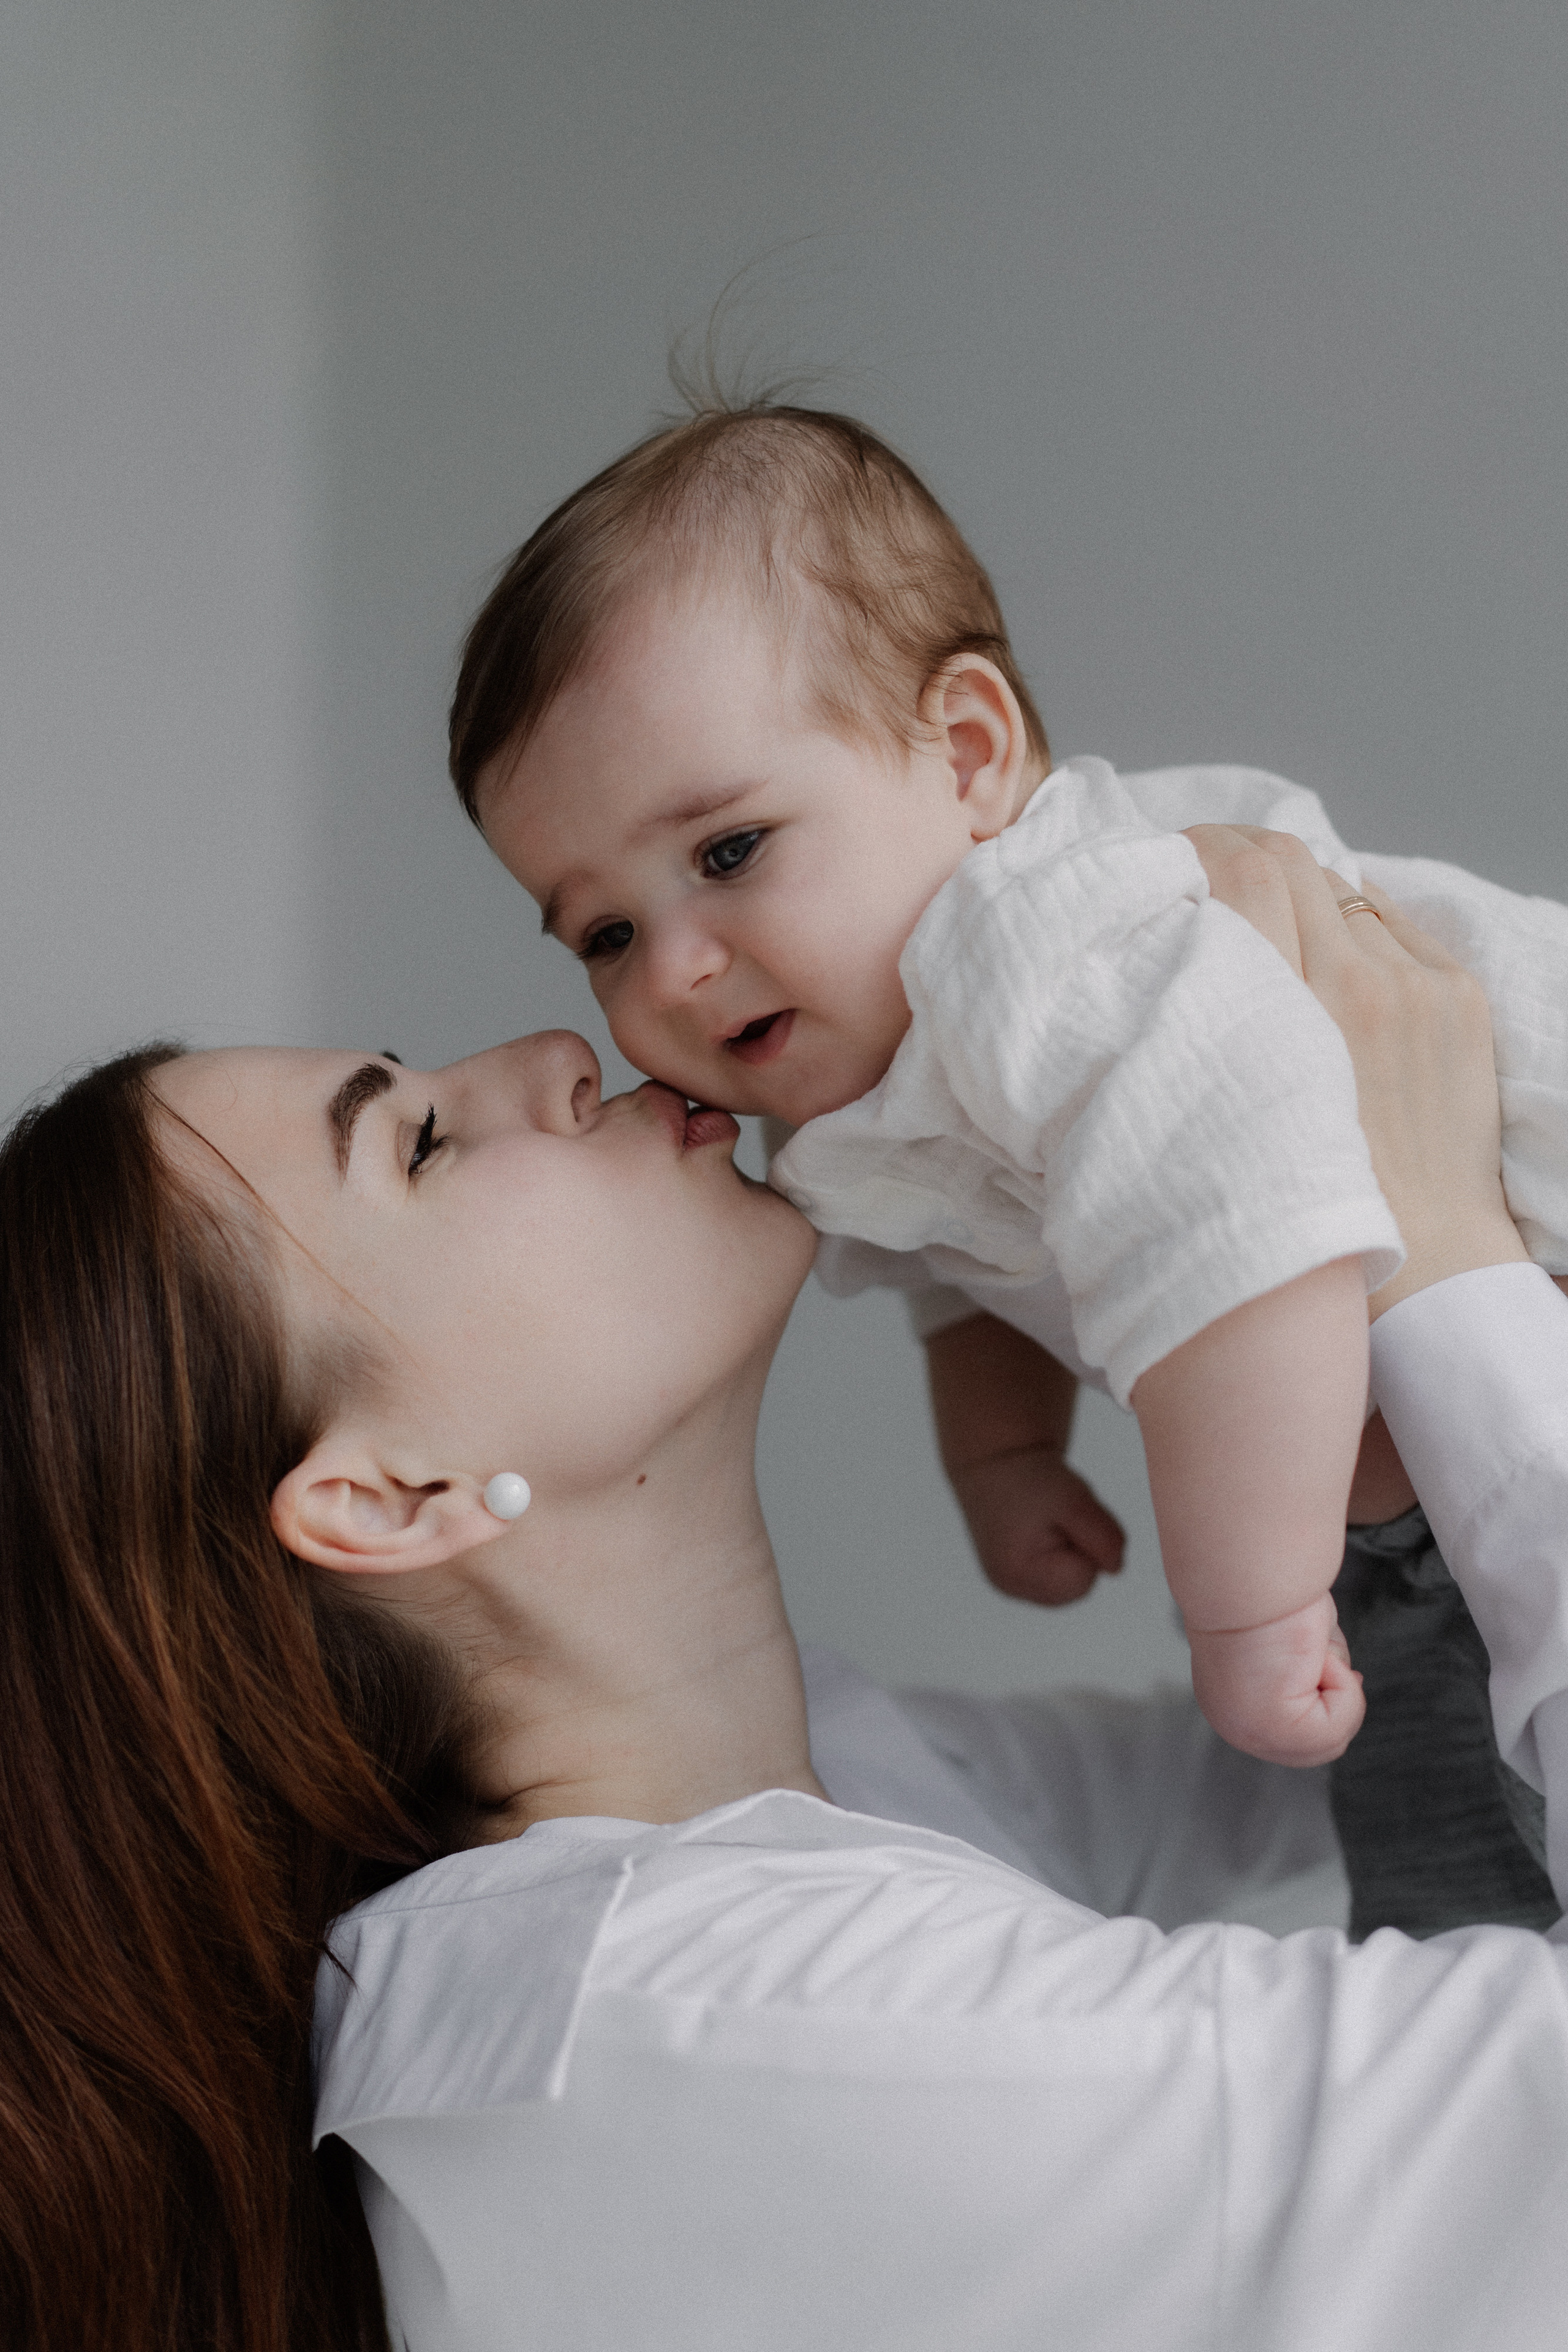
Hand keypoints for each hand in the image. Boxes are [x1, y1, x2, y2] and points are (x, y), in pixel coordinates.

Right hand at [948, 1445, 1124, 1606]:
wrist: (995, 1462)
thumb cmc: (1033, 1478)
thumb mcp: (1075, 1499)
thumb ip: (1104, 1537)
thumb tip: (1116, 1569)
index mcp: (1018, 1572)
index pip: (1085, 1577)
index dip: (1084, 1541)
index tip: (1058, 1515)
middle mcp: (1011, 1587)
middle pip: (1081, 1585)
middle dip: (1080, 1548)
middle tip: (1053, 1516)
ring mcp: (1013, 1586)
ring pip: (1073, 1582)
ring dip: (1072, 1549)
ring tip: (1046, 1520)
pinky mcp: (1018, 1579)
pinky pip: (1060, 1577)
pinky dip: (1061, 1553)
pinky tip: (1041, 1531)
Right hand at [1184, 824, 1527, 1313]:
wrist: (1423, 1257)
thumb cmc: (1302, 1200)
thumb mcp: (1230, 1106)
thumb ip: (1211, 1015)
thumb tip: (1187, 931)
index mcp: (1292, 1015)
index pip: (1245, 872)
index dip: (1203, 848)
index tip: (1174, 861)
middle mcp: (1361, 985)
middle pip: (1291, 860)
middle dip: (1242, 851)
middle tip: (1207, 871)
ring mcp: (1420, 987)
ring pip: (1341, 891)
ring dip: (1299, 896)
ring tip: (1270, 932)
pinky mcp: (1459, 996)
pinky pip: (1394, 922)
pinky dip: (1355, 924)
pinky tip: (1332, 959)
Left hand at [1188, 1593, 1365, 1766]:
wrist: (1247, 1567)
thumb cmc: (1268, 1586)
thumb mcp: (1292, 1640)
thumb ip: (1309, 1670)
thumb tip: (1350, 1682)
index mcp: (1229, 1703)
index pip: (1292, 1735)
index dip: (1326, 1703)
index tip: (1326, 1665)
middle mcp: (1234, 1725)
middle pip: (1317, 1747)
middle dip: (1336, 1700)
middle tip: (1321, 1657)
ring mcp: (1250, 1735)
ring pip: (1333, 1739)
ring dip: (1338, 1686)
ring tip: (1307, 1650)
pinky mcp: (1275, 1731)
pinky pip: (1339, 1725)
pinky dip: (1342, 1684)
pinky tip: (1310, 1654)